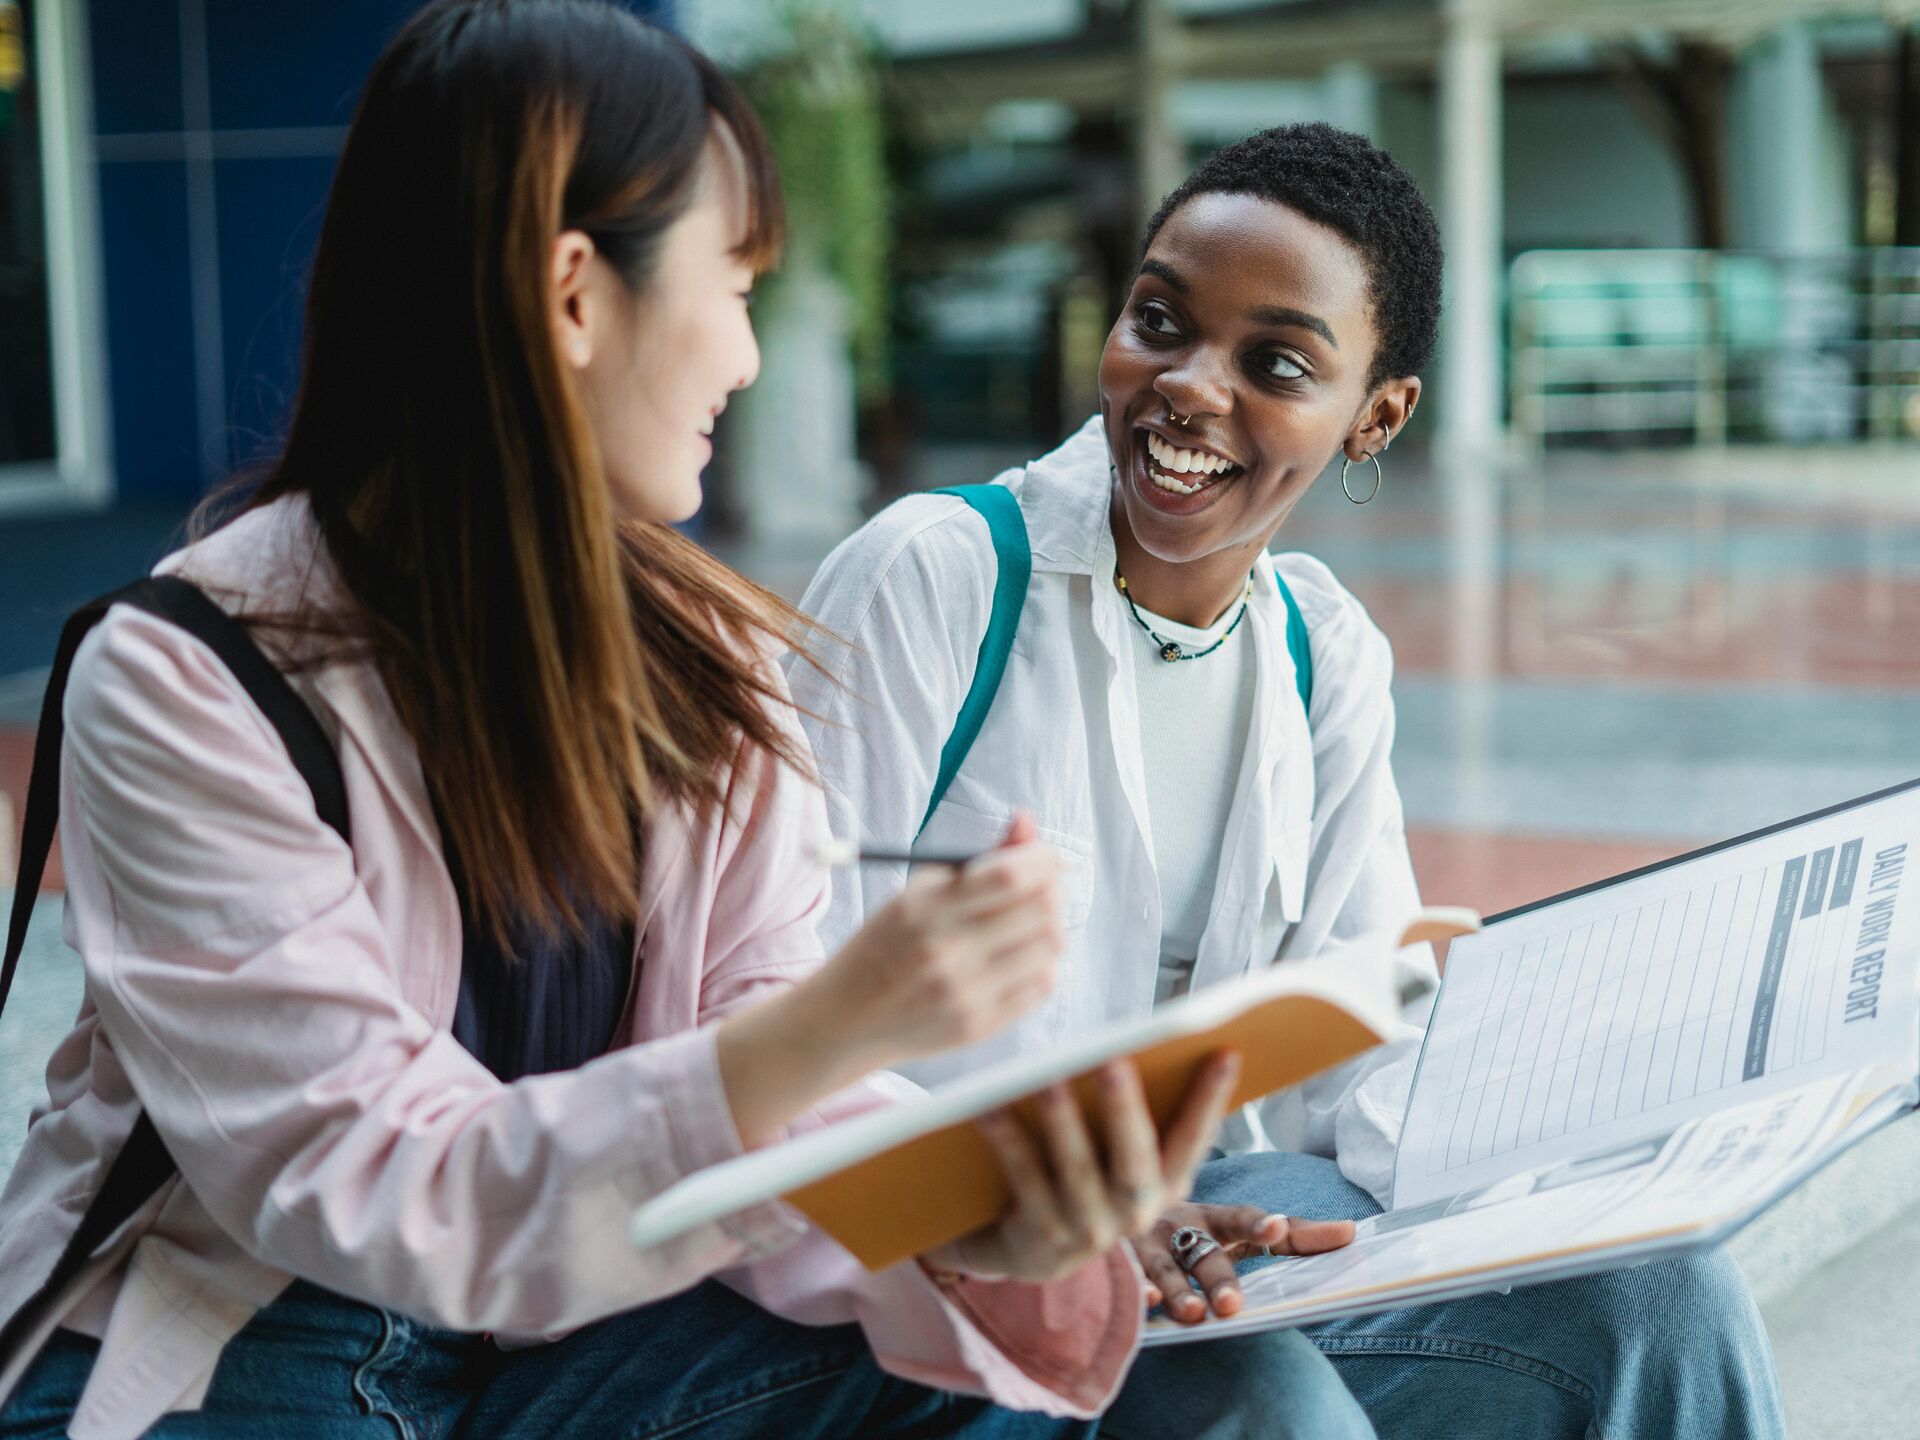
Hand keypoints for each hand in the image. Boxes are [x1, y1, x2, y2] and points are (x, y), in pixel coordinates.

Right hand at [719, 814, 1061, 1145]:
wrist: (847, 1018)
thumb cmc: (889, 943)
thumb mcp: (918, 892)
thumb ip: (979, 860)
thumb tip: (1027, 822)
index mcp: (924, 908)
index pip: (1009, 875)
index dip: (1041, 858)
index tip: (1046, 854)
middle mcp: (944, 951)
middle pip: (1039, 909)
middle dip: (1051, 889)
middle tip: (1044, 886)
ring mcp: (963, 993)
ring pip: (1050, 947)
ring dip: (1050, 926)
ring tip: (1029, 923)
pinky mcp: (977, 1025)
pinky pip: (1041, 985)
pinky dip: (1042, 963)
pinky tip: (1020, 957)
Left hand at [929, 1051, 1240, 1285]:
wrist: (1025, 1250)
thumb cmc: (1080, 1177)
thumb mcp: (1119, 1156)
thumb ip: (1136, 1113)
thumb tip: (1144, 1046)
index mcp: (1165, 1187)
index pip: (1194, 1140)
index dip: (1212, 1100)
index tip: (1225, 1052)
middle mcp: (1134, 1215)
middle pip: (1134, 1161)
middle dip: (1126, 1110)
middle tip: (1114, 1061)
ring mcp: (1087, 1229)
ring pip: (1076, 1172)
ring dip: (1064, 1125)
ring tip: (1048, 1081)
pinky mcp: (1040, 1237)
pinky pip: (1024, 1181)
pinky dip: (1008, 1142)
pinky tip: (990, 1108)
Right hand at [1133, 1201, 1355, 1323]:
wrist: (1119, 1208)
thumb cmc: (1194, 1230)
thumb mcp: (1237, 1229)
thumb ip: (1293, 1234)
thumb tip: (1350, 1233)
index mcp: (1211, 1216)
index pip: (1238, 1218)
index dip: (1256, 1223)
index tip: (1275, 1227)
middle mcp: (1176, 1225)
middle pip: (1201, 1251)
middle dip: (1216, 1277)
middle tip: (1232, 1304)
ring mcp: (1143, 1245)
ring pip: (1161, 1268)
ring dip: (1176, 1290)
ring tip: (1193, 1315)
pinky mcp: (1116, 1263)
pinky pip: (1122, 1279)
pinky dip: (1133, 1290)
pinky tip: (1141, 1303)